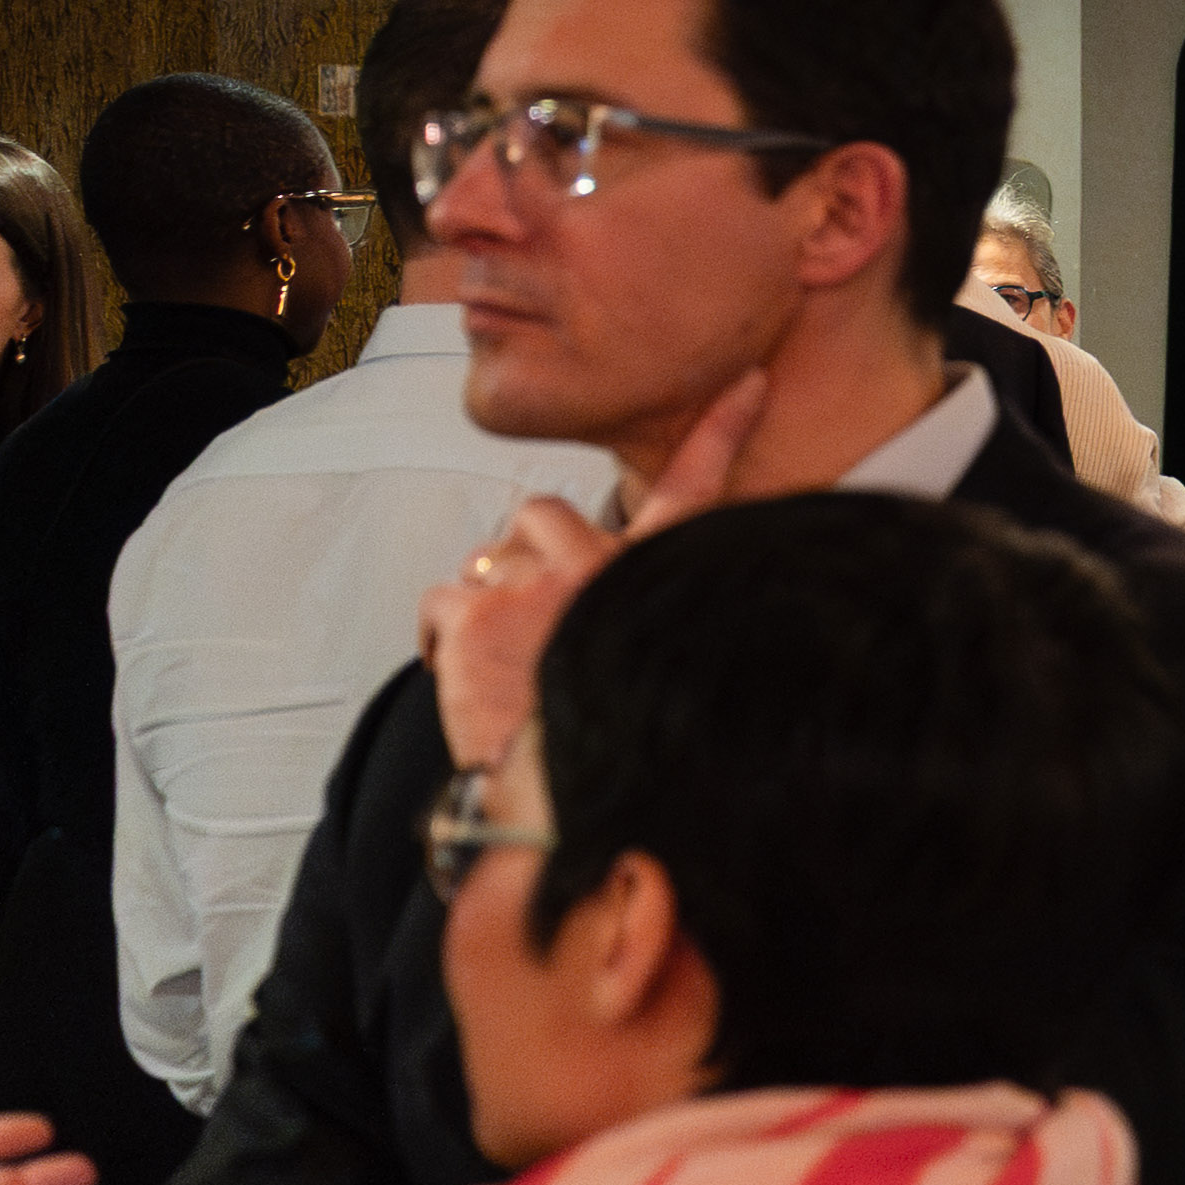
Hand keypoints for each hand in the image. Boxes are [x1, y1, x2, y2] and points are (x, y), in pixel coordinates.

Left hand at [418, 373, 761, 760]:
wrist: (557, 804)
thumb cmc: (604, 749)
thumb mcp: (650, 671)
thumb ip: (642, 620)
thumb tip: (610, 615)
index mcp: (659, 581)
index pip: (698, 491)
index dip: (722, 430)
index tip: (748, 380)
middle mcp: (608, 572)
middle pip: (545, 515)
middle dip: (521, 553)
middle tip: (520, 608)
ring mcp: (541, 588)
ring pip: (487, 553)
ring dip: (480, 594)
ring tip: (490, 657)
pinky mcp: (479, 615)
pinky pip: (440, 598)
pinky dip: (436, 634)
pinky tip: (454, 671)